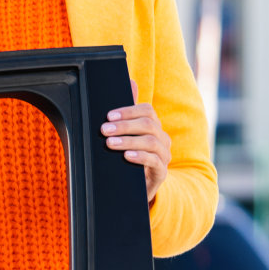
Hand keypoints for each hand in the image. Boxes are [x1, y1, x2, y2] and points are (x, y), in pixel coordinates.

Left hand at [103, 82, 169, 203]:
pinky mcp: (162, 172)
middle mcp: (162, 138)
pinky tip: (126, 156)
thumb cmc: (129, 157)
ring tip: (110, 143)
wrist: (135, 187)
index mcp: (153, 126)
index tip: (109, 116)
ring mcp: (164, 155)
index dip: (128, 111)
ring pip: (151, 142)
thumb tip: (131, 81)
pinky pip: (155, 161)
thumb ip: (127, 112)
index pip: (147, 111)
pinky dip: (140, 157)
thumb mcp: (126, 134)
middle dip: (125, 126)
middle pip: (148, 124)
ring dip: (129, 141)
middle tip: (104, 129)